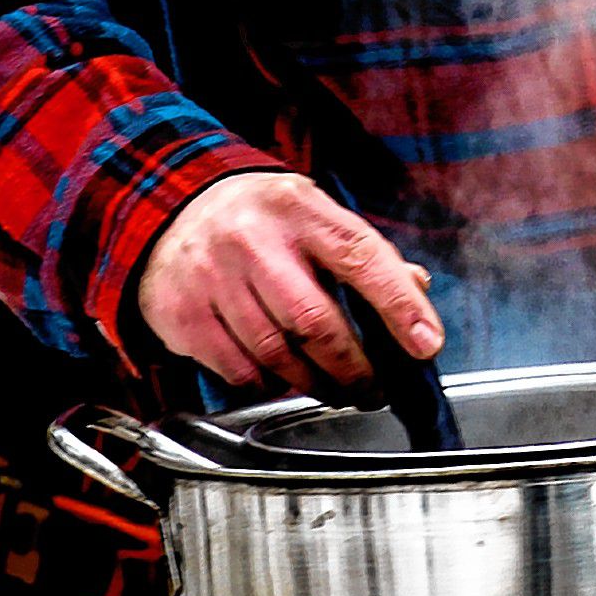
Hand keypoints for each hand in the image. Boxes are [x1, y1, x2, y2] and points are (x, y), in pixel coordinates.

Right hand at [136, 170, 442, 394]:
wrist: (169, 207)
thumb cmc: (257, 216)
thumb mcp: (310, 211)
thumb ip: (361, 250)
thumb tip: (416, 287)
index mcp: (299, 209)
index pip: (361, 256)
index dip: (399, 304)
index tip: (426, 343)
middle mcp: (255, 240)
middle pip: (317, 321)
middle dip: (354, 367)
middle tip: (373, 388)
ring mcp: (214, 277)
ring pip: (278, 354)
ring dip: (314, 383)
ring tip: (331, 387)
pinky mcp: (185, 314)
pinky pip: (238, 371)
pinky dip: (266, 383)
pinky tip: (278, 376)